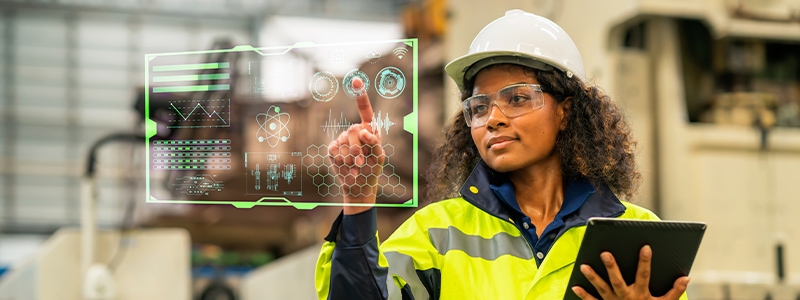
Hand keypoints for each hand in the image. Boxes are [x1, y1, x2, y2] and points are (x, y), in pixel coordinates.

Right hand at [327, 78, 384, 214]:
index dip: (360, 96)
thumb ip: (375, 142)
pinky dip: (341, 161)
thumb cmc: (372, 171)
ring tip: (357, 167)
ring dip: (351, 157)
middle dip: (358, 148)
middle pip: (353, 130)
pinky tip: (347, 168)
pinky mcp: (332, 149)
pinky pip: (334, 150)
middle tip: (362, 162)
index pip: (365, 111)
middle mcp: (355, 132)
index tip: (356, 80)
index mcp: (369, 130)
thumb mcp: (379, 157)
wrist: (358, 187)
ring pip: (343, 141)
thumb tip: (363, 130)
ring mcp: (342, 140)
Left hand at [571, 245, 689, 299]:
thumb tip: (686, 277)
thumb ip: (675, 291)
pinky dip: (584, 295)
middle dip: (612, 267)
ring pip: (602, 289)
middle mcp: (626, 297)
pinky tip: (575, 286)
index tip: (646, 246)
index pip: (644, 275)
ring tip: (584, 266)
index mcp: (641, 294)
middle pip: (618, 281)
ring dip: (593, 278)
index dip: (645, 262)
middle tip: (604, 253)